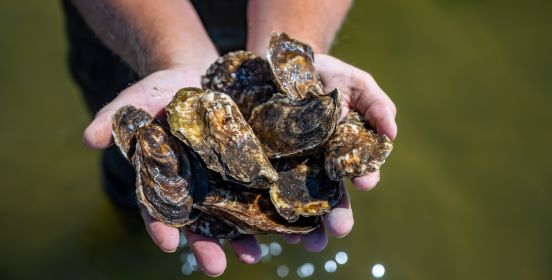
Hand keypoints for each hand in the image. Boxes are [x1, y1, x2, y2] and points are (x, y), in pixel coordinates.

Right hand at [83, 66, 261, 276]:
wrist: (199, 74)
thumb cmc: (162, 91)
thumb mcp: (137, 100)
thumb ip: (114, 119)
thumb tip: (88, 138)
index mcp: (163, 179)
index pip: (158, 208)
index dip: (161, 225)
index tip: (167, 242)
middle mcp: (193, 187)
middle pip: (199, 222)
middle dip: (207, 245)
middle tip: (215, 267)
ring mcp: (222, 179)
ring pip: (232, 215)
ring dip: (243, 238)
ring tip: (256, 256)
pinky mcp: (247, 167)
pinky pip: (259, 191)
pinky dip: (270, 209)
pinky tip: (285, 225)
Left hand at [280, 54, 398, 250]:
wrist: (282, 64)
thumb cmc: (326, 74)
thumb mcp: (356, 83)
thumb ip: (377, 105)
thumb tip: (392, 134)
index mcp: (346, 150)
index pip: (358, 170)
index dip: (364, 176)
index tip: (365, 181)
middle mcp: (321, 165)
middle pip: (331, 195)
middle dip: (337, 214)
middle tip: (340, 229)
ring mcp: (292, 167)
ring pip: (301, 201)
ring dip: (306, 223)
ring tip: (308, 240)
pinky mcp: (264, 164)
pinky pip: (267, 189)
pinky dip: (270, 208)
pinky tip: (272, 224)